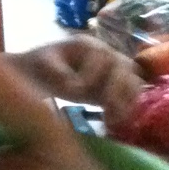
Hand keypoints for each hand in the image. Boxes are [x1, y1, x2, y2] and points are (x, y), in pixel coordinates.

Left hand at [9, 37, 143, 129]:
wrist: (35, 75)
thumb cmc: (38, 66)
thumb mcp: (43, 65)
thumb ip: (58, 73)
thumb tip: (76, 87)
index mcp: (88, 45)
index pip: (102, 56)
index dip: (92, 75)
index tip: (74, 92)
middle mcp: (106, 55)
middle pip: (126, 68)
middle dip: (117, 90)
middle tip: (107, 110)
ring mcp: (112, 72)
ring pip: (133, 84)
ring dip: (127, 102)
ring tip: (112, 121)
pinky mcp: (112, 89)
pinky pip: (129, 98)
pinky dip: (126, 110)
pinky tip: (113, 124)